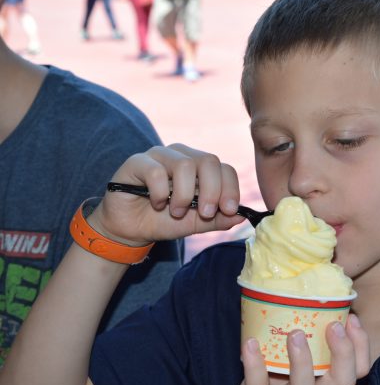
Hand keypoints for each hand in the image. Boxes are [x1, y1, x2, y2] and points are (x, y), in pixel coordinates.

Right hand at [88, 143, 244, 245]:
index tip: (228, 210)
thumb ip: (220, 218)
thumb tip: (243, 215)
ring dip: (184, 195)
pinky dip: (160, 193)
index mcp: (200, 167)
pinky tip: (156, 204)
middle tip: (205, 213)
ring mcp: (159, 155)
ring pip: (184, 165)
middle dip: (212, 191)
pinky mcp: (137, 161)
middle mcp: (182, 155)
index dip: (231, 188)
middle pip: (209, 161)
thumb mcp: (197, 224)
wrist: (131, 229)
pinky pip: (156, 171)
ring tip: (176, 211)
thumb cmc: (165, 220)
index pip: (224, 168)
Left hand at [234, 315, 369, 384]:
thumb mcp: (293, 363)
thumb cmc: (271, 380)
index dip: (361, 346)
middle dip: (344, 353)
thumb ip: (306, 338)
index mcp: (324, 383)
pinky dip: (254, 364)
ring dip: (302, 360)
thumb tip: (311, 295)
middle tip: (333, 326)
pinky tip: (251, 343)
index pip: (358, 371)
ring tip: (295, 333)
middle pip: (343, 382)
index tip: (351, 318)